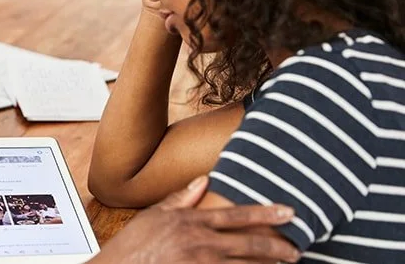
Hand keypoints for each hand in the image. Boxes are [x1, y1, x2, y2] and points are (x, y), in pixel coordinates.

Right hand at [90, 177, 300, 263]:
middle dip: (277, 248)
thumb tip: (204, 180)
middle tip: (296, 250)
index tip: (289, 213)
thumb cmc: (133, 245)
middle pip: (249, 245)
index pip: (236, 216)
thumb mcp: (155, 216)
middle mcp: (200, 244)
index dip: (266, 213)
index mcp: (191, 222)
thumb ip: (182, 199)